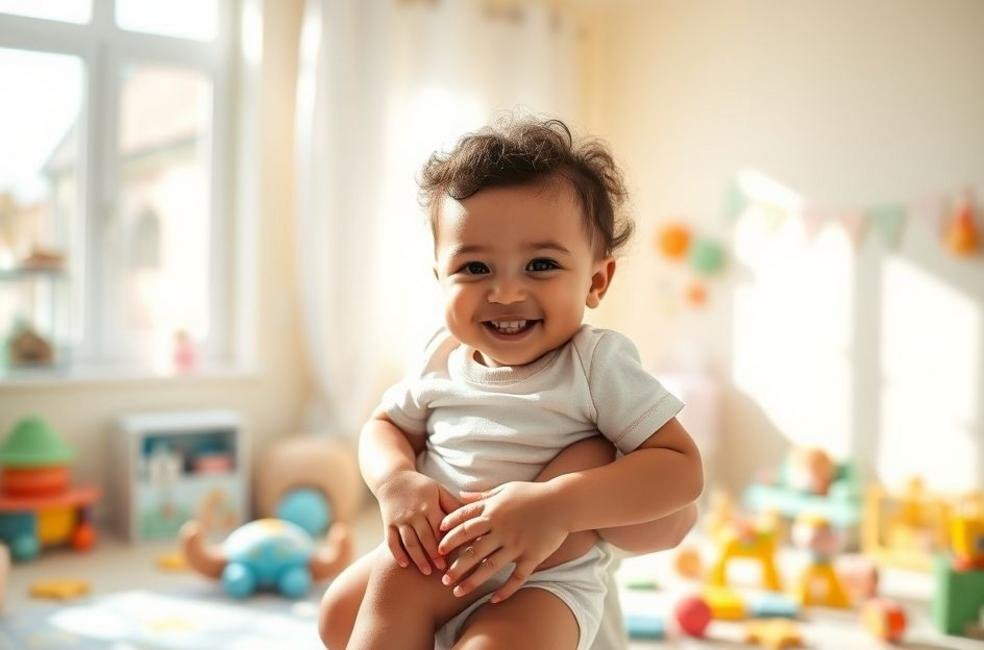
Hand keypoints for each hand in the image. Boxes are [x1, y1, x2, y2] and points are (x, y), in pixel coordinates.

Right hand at [376, 470, 460, 574]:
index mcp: (428, 505)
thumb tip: (472, 518)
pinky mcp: (388, 524)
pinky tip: (404, 565)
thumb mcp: (438, 490)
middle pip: (425, 537)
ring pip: (409, 542)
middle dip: (434, 555)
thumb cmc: (421, 486)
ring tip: (427, 571)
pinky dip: (397, 554)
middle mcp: (414, 514)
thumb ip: (453, 504)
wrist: (392, 479)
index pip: (439, 527)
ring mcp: (400, 520)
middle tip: (443, 570)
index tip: (456, 555)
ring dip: (418, 558)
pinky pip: (391, 542)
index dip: (447, 542)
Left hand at [437, 481, 569, 602]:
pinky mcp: (531, 556)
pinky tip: (493, 601)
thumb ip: (482, 495)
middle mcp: (501, 529)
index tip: (438, 547)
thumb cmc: (532, 494)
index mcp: (493, 510)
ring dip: (471, 581)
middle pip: (472, 550)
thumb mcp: (505, 489)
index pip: (464, 524)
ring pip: (489, 567)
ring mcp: (516, 544)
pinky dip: (505, 590)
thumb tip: (460, 495)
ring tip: (456, 591)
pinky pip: (516, 577)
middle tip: (442, 577)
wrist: (563, 502)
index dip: (449, 535)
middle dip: (455, 565)